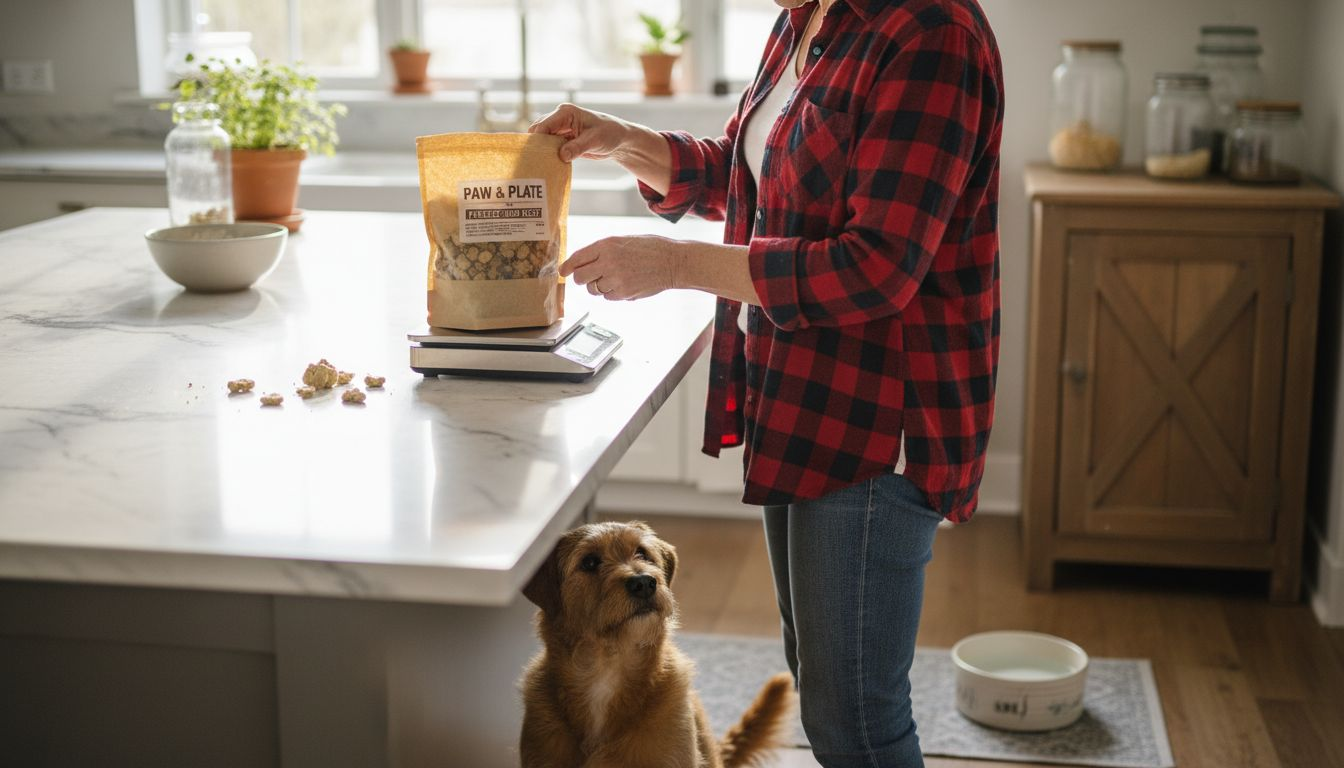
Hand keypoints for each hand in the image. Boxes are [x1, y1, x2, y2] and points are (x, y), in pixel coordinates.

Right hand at [528, 103, 632, 162]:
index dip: (536, 140)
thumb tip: (561, 156)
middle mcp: (559, 119)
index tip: (535, 156)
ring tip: (540, 167)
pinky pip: (550, 148)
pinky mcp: (563, 140)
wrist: (620, 140)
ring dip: (542, 152)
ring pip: (542, 141)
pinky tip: (548, 166)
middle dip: (536, 147)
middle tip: (535, 163)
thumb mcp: (595, 141)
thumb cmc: (610, 134)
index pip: (543, 126)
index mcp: (565, 113)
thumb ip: (577, 147)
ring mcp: (560, 130)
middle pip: (538, 133)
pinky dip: (548, 156)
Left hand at [561, 235, 679, 300]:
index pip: (578, 258)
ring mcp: (616, 278)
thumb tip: (582, 264)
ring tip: (617, 277)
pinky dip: (613, 293)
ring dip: (600, 286)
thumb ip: (603, 251)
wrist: (673, 262)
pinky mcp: (624, 292)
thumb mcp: (624, 241)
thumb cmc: (650, 249)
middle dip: (584, 279)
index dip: (568, 267)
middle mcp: (608, 261)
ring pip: (594, 289)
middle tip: (592, 277)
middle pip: (581, 278)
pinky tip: (626, 283)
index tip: (563, 272)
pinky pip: (608, 296)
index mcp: (607, 245)